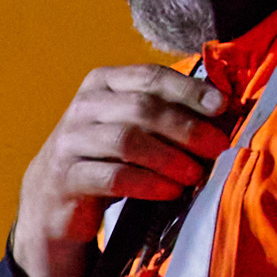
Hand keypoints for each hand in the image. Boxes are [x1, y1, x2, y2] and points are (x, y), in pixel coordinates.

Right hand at [10, 66, 234, 276]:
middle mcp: (83, 106)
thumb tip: (224, 109)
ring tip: (195, 174)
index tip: (222, 105)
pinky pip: (113, 177)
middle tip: (217, 147)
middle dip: (186, 127)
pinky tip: (170, 192)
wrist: (52, 199)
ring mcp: (70, 142)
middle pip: (143, 108)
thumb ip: (165, 112)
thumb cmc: (104, 158)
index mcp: (102, 83)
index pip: (150, 76)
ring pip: (128, 140)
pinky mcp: (65, 178)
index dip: (189, 89)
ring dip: (169, 157)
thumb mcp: (130, 126)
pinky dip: (148, 184)